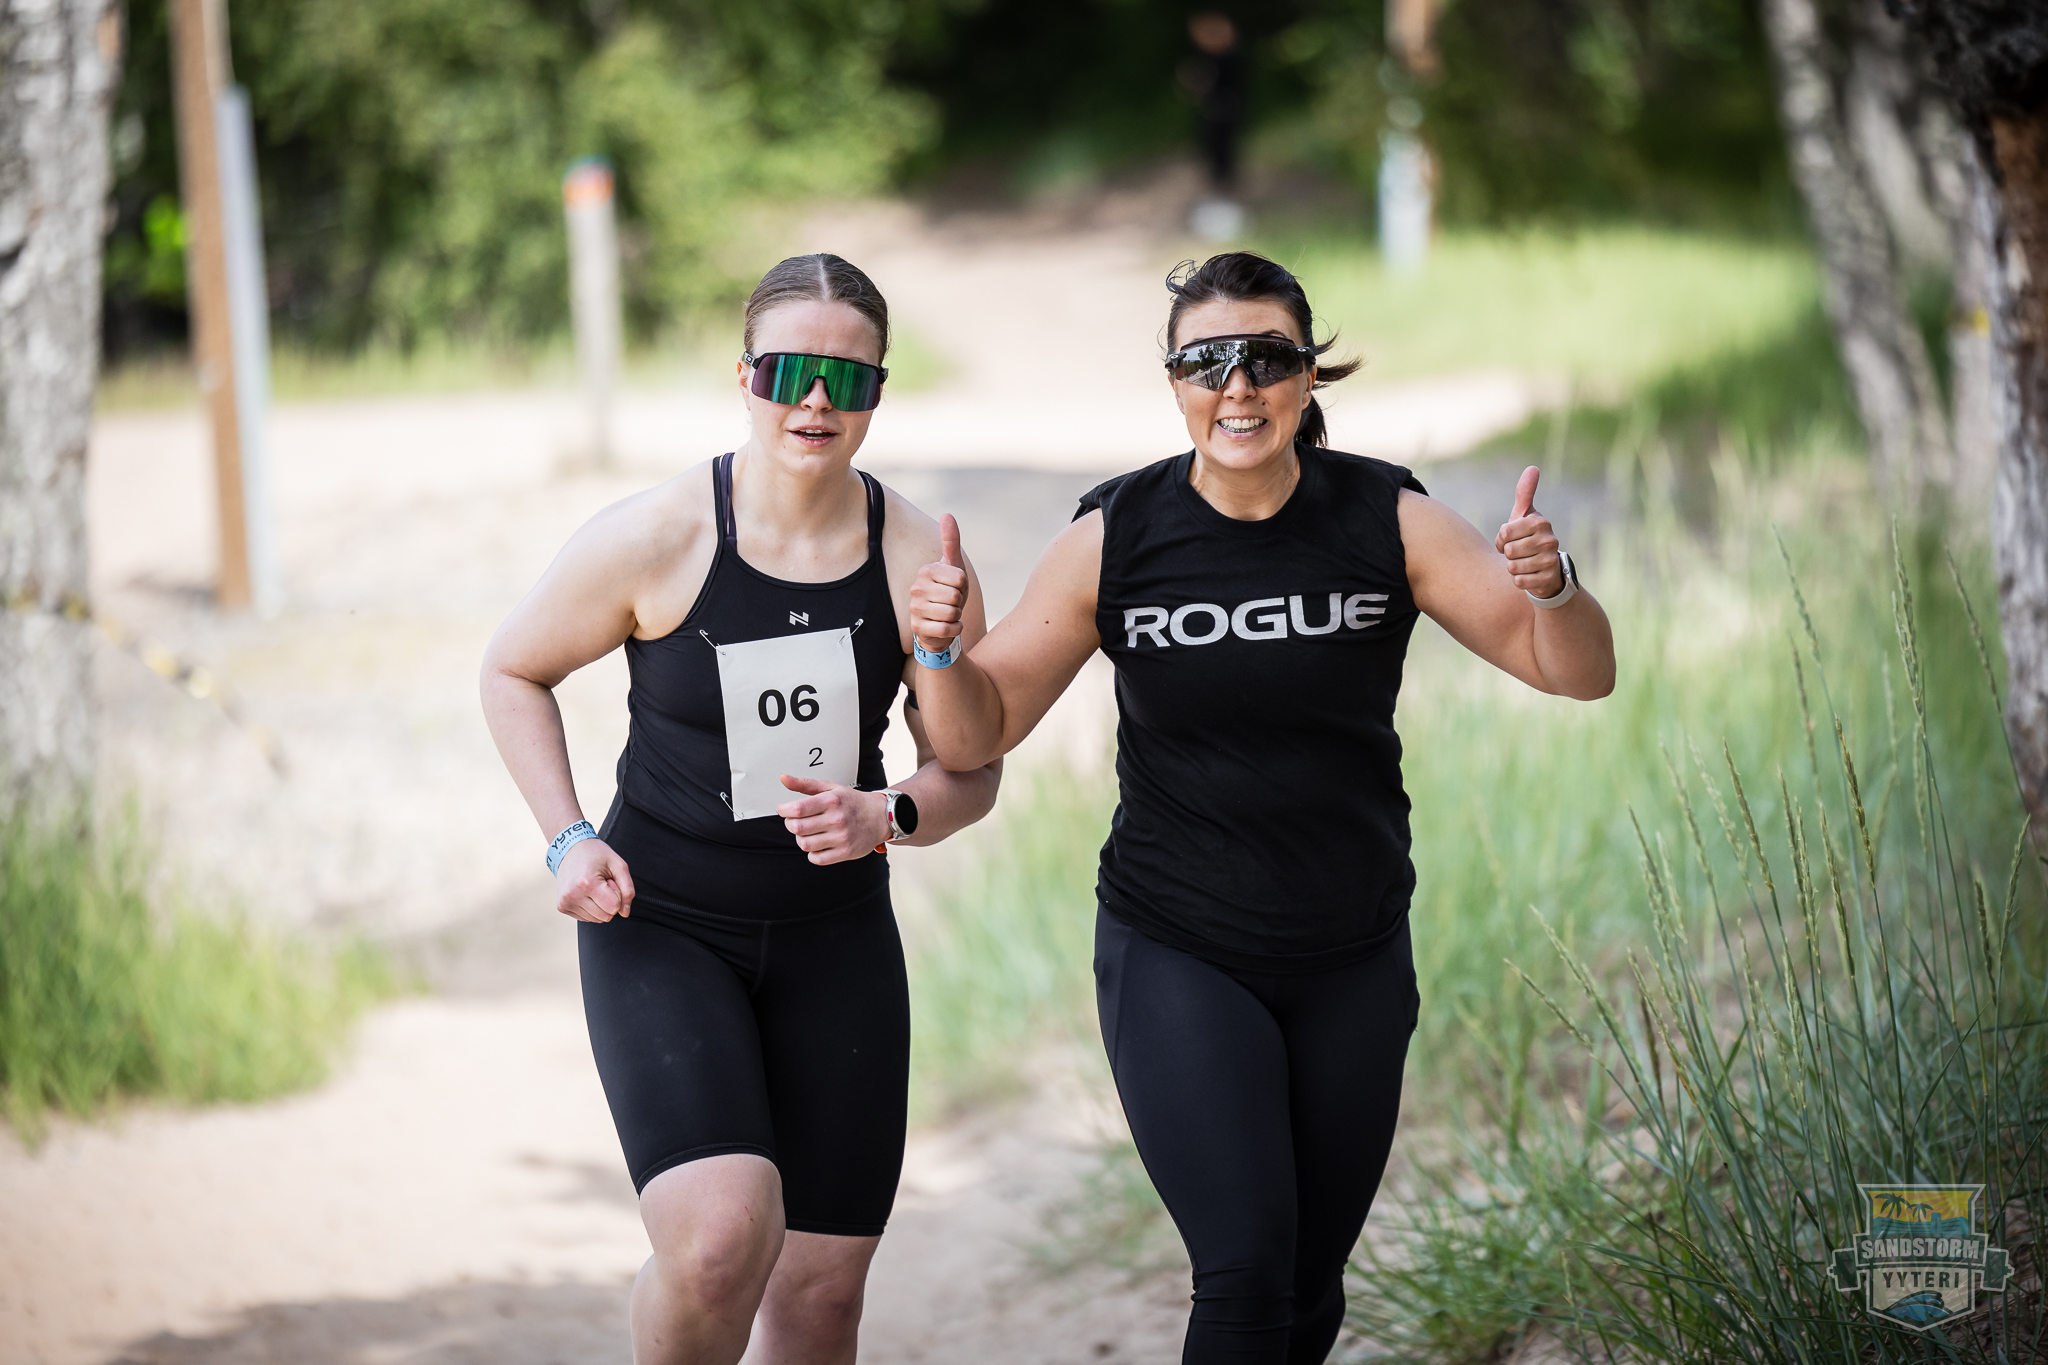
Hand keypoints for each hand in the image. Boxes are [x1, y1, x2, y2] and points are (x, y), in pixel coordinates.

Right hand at [555, 838, 633, 921]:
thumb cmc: (598, 855)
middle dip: (609, 901)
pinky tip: (585, 891)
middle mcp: (572, 895)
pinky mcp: (561, 906)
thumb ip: (628, 890)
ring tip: (593, 886)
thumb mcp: (619, 865)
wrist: (571, 848)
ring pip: (597, 919)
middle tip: (602, 883)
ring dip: (600, 905)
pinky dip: (591, 907)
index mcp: (587, 883)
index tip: (608, 880)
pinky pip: (586, 918)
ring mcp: (564, 902)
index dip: (617, 894)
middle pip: (606, 916)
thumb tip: (625, 914)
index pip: (614, 907)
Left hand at [776, 774, 888, 863]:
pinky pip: (816, 859)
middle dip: (790, 824)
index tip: (783, 810)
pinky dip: (812, 853)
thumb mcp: (831, 788)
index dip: (784, 810)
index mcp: (832, 801)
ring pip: (804, 844)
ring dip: (801, 839)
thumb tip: (783, 778)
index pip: (797, 809)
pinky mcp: (845, 852)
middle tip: (795, 821)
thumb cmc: (853, 802)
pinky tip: (818, 844)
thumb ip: (805, 784)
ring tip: (808, 833)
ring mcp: (842, 837)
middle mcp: (837, 819)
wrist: (881, 817)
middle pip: (797, 828)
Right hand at [909, 514, 966, 656]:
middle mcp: (916, 588)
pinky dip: (954, 629)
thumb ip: (951, 541)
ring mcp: (915, 609)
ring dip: (956, 616)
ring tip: (948, 613)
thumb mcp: (954, 566)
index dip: (963, 585)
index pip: (960, 578)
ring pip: (951, 613)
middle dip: (959, 602)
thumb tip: (947, 514)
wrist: (940, 621)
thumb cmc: (949, 591)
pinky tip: (947, 626)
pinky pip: (946, 629)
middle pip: (956, 596)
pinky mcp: (917, 628)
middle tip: (951, 602)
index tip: (955, 587)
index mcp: (926, 571)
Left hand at [1494, 465, 1563, 599]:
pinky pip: (1519, 581)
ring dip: (1513, 567)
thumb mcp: (1525, 515)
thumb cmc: (1528, 538)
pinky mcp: (1547, 579)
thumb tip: (1532, 468)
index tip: (1510, 539)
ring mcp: (1550, 560)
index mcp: (1541, 522)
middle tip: (1518, 553)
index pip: (1505, 532)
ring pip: (1512, 567)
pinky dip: (1519, 580)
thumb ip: (1525, 493)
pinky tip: (1528, 575)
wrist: (1546, 568)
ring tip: (1523, 563)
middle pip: (1509, 551)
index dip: (1502, 539)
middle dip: (1508, 554)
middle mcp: (1550, 540)